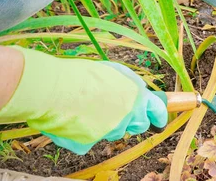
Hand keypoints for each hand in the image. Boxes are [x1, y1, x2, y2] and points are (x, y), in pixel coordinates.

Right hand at [0, 47, 166, 154]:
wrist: (57, 88)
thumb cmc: (85, 75)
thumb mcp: (116, 72)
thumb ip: (130, 86)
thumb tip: (136, 92)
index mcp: (138, 96)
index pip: (157, 110)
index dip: (158, 116)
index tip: (159, 120)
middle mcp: (129, 116)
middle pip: (138, 125)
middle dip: (132, 121)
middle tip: (118, 112)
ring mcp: (110, 131)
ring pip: (114, 132)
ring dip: (107, 124)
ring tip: (89, 107)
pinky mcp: (90, 142)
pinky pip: (89, 140)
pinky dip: (83, 132)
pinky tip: (74, 118)